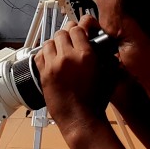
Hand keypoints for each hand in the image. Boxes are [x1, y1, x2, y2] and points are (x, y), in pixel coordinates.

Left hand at [34, 14, 115, 132]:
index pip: (78, 28)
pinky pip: (40, 55)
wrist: (81, 120)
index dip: (81, 28)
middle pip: (62, 32)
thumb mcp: (109, 75)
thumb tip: (105, 48)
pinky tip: (52, 60)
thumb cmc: (95, 101)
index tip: (82, 31)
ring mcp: (53, 66)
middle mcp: (67, 57)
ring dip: (56, 44)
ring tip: (62, 51)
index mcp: (85, 55)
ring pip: (50, 42)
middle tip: (72, 42)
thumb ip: (108, 58)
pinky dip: (45, 54)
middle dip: (68, 36)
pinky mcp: (43, 74)